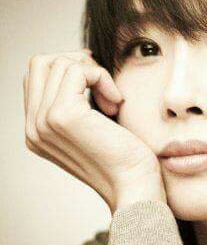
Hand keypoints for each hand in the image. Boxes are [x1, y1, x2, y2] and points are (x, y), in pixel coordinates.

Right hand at [23, 48, 166, 213]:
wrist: (135, 186)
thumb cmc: (126, 157)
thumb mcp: (94, 125)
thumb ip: (78, 101)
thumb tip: (82, 58)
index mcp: (37, 130)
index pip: (36, 77)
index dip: (71, 68)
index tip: (99, 81)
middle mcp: (33, 127)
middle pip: (41, 63)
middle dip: (79, 63)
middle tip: (106, 86)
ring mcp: (43, 121)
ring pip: (59, 63)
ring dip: (95, 73)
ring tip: (112, 102)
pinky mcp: (63, 115)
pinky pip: (78, 70)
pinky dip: (103, 78)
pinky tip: (115, 104)